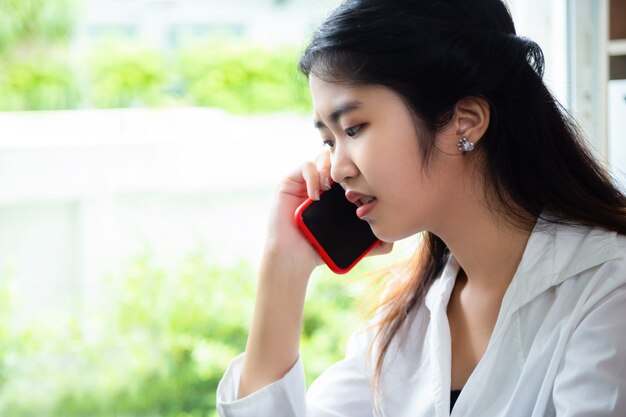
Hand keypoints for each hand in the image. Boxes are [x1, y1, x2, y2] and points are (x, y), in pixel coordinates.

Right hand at [264, 151, 392, 272]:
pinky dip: (314, 176)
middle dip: (346, 168)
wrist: (294, 258)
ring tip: (331, 187)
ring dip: (331, 168)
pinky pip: (306, 165)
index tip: (364, 191)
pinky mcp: (290, 181)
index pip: (352, 169)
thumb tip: (392, 242)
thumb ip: (371, 244)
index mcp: (337, 192)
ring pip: (323, 156)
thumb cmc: (319, 251)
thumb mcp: (351, 245)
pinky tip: (316, 195)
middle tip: (350, 185)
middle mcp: (322, 182)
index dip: (360, 174)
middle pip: (339, 157)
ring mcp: (306, 180)